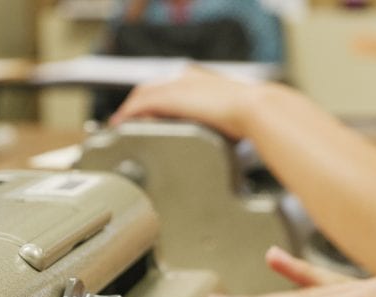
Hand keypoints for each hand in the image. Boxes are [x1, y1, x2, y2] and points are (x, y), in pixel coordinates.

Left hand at [110, 66, 266, 138]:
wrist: (255, 109)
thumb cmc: (252, 117)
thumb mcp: (233, 118)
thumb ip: (222, 124)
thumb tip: (226, 138)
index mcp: (200, 80)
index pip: (169, 88)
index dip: (154, 102)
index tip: (148, 117)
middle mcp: (186, 78)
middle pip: (151, 89)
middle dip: (137, 106)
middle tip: (127, 123)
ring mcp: (177, 86)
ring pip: (142, 96)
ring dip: (129, 112)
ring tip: (120, 128)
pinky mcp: (170, 97)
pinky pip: (140, 105)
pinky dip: (128, 115)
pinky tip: (120, 126)